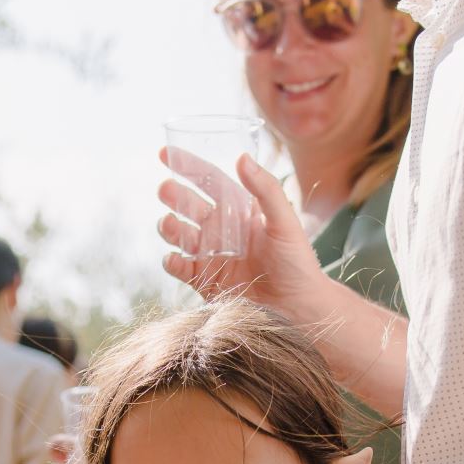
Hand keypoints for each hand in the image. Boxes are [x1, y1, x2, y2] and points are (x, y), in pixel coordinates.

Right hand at [158, 151, 330, 313]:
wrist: (298, 310)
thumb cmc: (297, 263)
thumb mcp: (285, 222)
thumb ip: (266, 190)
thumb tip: (241, 158)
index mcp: (239, 210)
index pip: (208, 181)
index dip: (187, 166)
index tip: (165, 153)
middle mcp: (221, 230)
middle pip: (188, 205)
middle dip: (174, 196)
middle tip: (165, 190)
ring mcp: (210, 256)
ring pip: (178, 234)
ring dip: (169, 227)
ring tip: (169, 224)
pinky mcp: (204, 282)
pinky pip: (180, 268)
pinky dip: (172, 261)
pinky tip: (173, 257)